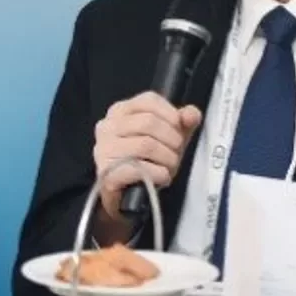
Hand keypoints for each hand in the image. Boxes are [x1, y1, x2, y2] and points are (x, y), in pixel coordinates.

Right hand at [93, 92, 203, 217]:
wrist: (126, 195)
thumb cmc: (145, 161)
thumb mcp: (167, 138)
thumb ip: (182, 124)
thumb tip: (191, 114)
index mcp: (120, 111)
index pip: (149, 100)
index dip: (171, 115)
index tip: (179, 129)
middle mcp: (107, 126)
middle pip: (149, 122)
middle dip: (171, 140)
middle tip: (176, 152)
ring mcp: (103, 149)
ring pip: (146, 145)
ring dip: (167, 159)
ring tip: (169, 167)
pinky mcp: (106, 172)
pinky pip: (140, 168)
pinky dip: (158, 174)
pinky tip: (161, 177)